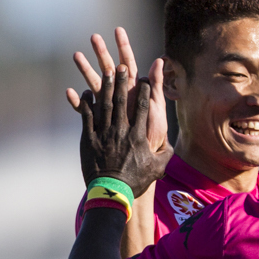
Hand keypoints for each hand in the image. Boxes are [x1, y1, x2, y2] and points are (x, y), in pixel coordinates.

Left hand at [74, 58, 170, 193]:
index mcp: (138, 135)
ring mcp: (104, 134)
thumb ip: (165, 154)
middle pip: (123, 100)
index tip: (145, 78)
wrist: (111, 192)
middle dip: (123, 81)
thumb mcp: (156, 169)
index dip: (145, 90)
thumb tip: (171, 147)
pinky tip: (87, 92)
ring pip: (105, 105)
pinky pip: (87, 116)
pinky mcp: (89, 139)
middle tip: (122, 66)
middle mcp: (121, 130)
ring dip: (106, 86)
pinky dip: (87, 103)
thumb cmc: (135, 181)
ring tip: (106, 72)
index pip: (144, 107)